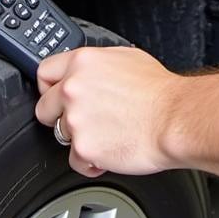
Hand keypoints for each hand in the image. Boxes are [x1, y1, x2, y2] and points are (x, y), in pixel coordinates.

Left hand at [35, 47, 181, 177]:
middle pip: (44, 107)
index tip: (54, 94)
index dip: (49, 86)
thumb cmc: (159, 91)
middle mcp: (73, 88)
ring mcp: (75, 119)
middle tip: (84, 119)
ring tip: (106, 133)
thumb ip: (98, 64)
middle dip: (60, 116)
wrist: (175, 119)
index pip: (44, 71)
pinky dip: (90, 160)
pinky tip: (108, 149)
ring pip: (60, 135)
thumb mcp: (127, 57)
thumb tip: (90, 71)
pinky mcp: (82, 147)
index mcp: (83, 62)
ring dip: (79, 138)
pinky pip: (75, 160)